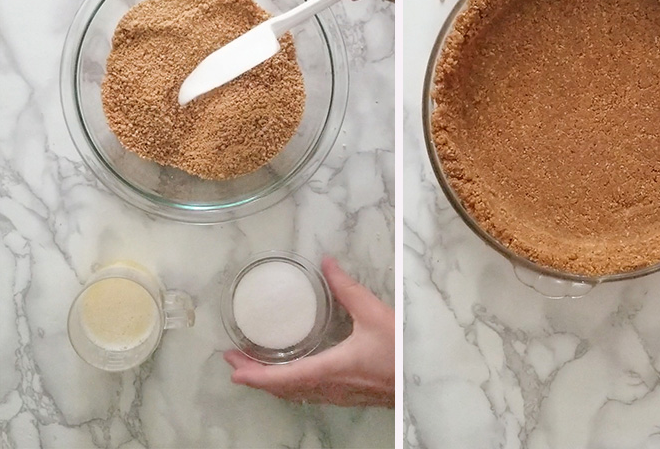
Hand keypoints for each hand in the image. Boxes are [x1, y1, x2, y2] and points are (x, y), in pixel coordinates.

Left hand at [223, 257, 395, 407]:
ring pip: (295, 394)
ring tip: (254, 366)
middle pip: (282, 389)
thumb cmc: (403, 351)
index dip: (254, 375)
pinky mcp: (347, 395)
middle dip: (255, 376)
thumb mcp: (376, 315)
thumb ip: (348, 290)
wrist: (426, 381)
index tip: (232, 367)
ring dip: (271, 383)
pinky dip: (290, 385)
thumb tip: (327, 264)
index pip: (282, 378)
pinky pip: (309, 394)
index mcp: (330, 369)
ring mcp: (338, 395)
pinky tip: (291, 374)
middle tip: (233, 360)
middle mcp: (329, 387)